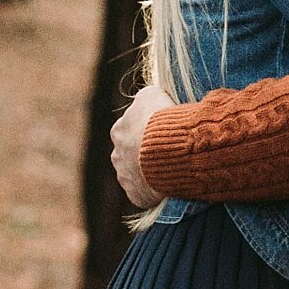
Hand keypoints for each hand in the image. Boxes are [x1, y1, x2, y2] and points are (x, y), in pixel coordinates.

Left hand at [110, 85, 177, 209]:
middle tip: (169, 152)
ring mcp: (125, 176)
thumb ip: (145, 99)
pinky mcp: (135, 194)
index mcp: (119, 130)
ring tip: (172, 168)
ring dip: (150, 172)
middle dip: (147, 153)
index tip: (165, 134)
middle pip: (133, 154)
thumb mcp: (152, 94)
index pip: (132, 130)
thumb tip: (147, 100)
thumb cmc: (161, 118)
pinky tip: (170, 184)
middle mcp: (117, 154)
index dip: (150, 132)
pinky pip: (145, 193)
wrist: (168, 148)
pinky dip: (155, 190)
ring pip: (138, 174)